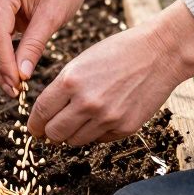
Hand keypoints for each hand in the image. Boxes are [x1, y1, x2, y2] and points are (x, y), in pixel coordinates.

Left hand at [28, 0, 193, 144]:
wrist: (159, 53)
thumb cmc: (118, 53)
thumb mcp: (81, 62)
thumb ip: (63, 87)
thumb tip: (47, 113)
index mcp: (70, 81)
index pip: (41, 112)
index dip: (34, 124)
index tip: (34, 128)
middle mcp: (86, 102)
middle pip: (54, 133)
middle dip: (49, 133)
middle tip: (51, 131)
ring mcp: (106, 118)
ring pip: (75, 141)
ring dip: (71, 135)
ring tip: (76, 123)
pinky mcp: (125, 128)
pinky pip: (99, 140)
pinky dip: (95, 133)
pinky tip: (101, 118)